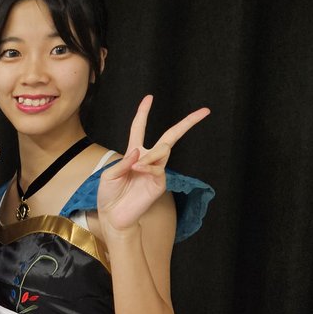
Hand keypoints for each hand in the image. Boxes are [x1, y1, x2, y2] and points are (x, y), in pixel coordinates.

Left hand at [97, 96, 209, 233]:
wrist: (113, 215)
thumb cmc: (109, 194)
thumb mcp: (109, 175)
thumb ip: (123, 162)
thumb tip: (140, 152)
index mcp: (134, 153)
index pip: (139, 128)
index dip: (143, 113)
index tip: (149, 98)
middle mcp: (148, 159)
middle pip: (170, 136)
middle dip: (187, 123)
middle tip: (204, 111)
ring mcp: (156, 170)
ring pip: (163, 151)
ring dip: (150, 155)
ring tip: (137, 166)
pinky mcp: (160, 183)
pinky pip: (158, 168)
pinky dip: (147, 167)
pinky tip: (138, 170)